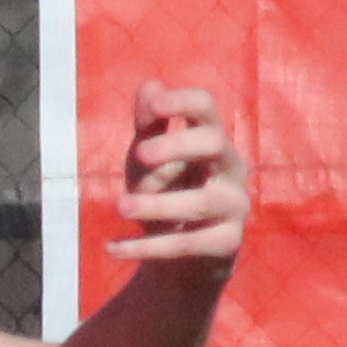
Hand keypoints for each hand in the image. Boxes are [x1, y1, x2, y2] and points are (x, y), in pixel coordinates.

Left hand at [105, 80, 245, 271]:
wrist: (185, 260)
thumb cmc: (165, 195)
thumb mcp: (148, 160)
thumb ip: (148, 127)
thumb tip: (150, 86)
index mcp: (213, 140)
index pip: (207, 108)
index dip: (183, 101)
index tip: (155, 106)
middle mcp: (231, 168)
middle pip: (213, 143)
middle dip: (176, 145)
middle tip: (139, 156)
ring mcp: (234, 206)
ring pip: (199, 202)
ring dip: (156, 204)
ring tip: (120, 206)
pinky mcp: (227, 243)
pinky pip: (186, 244)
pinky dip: (146, 247)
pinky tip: (112, 248)